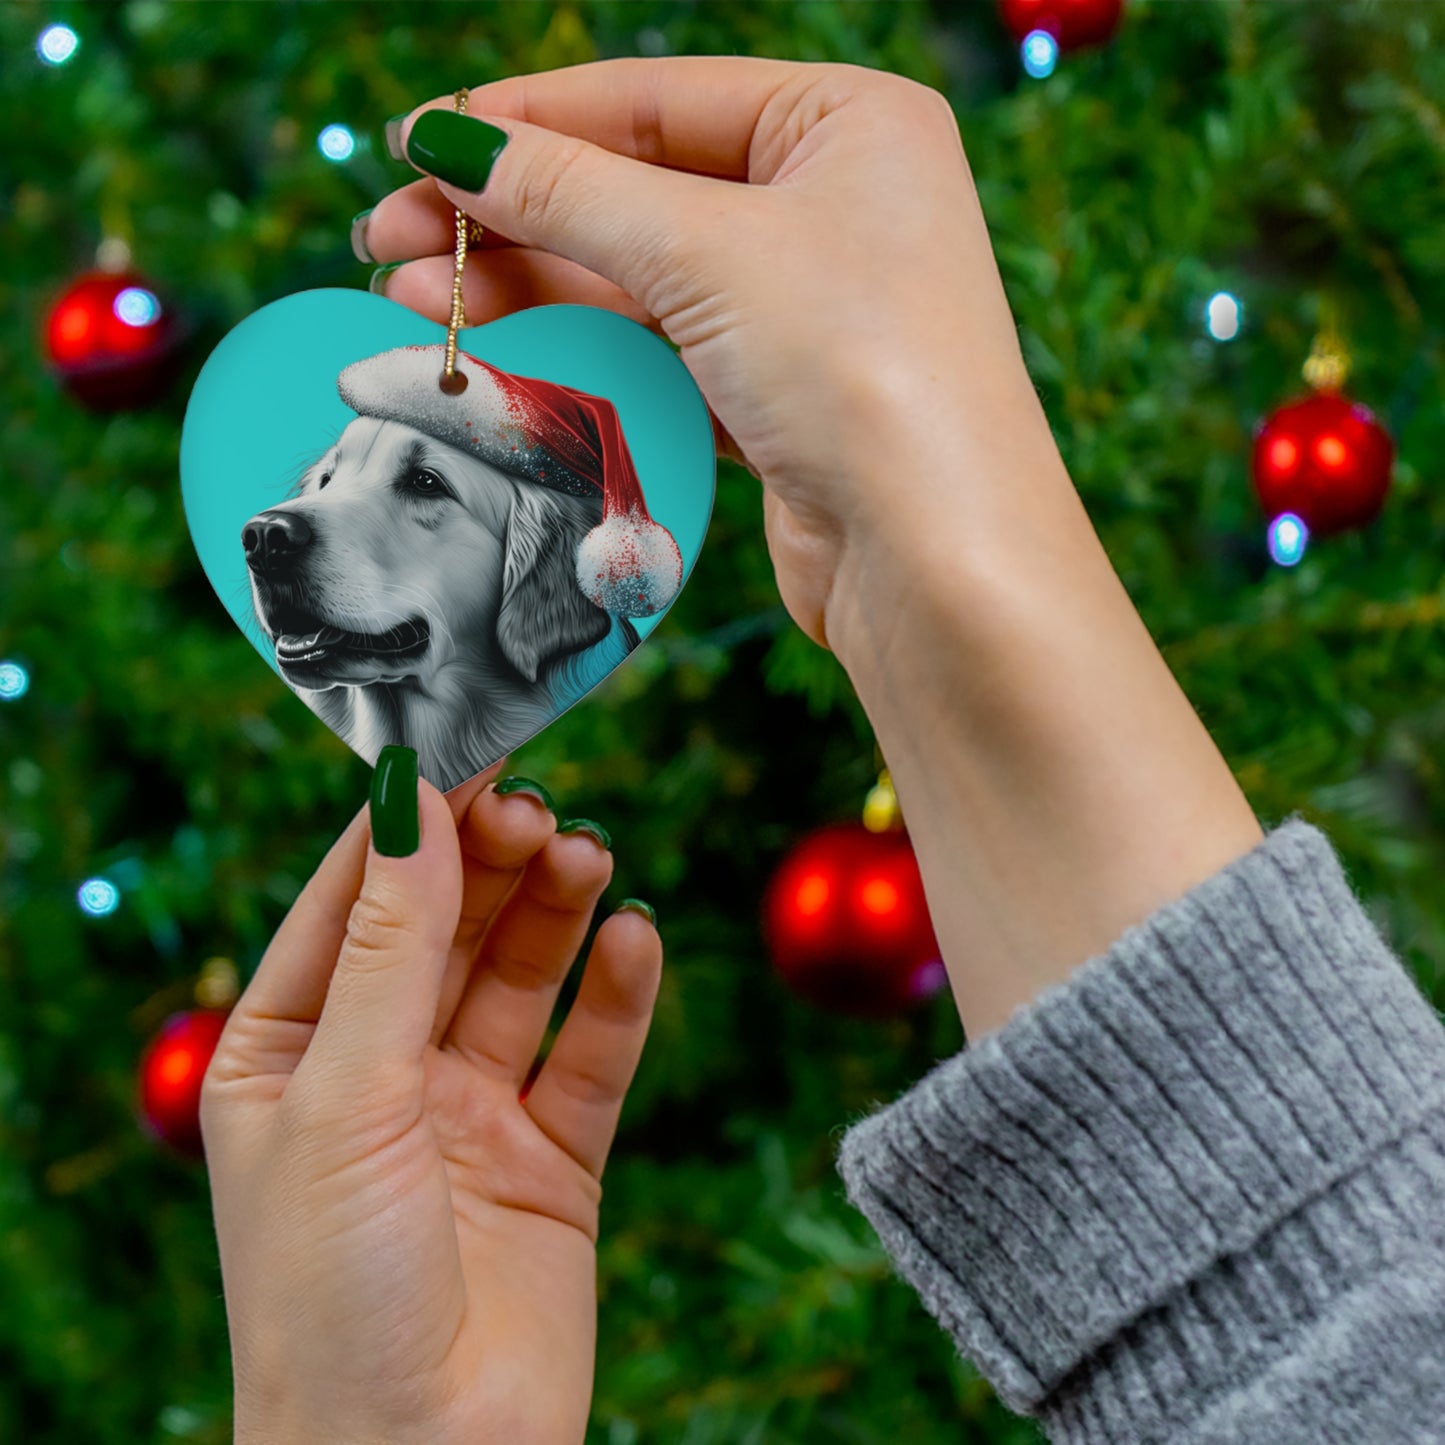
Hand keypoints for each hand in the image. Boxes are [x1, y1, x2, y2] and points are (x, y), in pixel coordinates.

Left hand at [201, 763, 661, 1444]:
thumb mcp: (345, 1096)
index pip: (352, 902)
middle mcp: (380, 1073)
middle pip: (447, 928)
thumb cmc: (330, 1295)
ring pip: (522, 978)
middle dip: (490, 862)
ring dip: (556, 912)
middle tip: (539, 808)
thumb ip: (390, 946)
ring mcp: (469, 1114)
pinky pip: (591, 1055)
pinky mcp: (553, 1160)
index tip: (466, 745)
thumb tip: (410, 800)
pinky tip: (636, 939)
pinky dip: (618, 995)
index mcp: (290, 1053)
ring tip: (589, 857)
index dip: (408, 823)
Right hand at [361, 59, 1262, 1039]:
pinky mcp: (779, 396)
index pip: (655, 98)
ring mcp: (806, 307)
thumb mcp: (705, 252)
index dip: (527, 120)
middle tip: (388, 237)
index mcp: (847, 125)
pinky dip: (578, 348)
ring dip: (526, 286)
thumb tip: (446, 142)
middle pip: (636, 190)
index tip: (417, 144)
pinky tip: (490, 347)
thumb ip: (569, 192)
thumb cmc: (862, 371)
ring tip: (412, 295)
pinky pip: (658, 350)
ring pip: (638, 279)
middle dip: (509, 215)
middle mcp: (833, 206)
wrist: (936, 560)